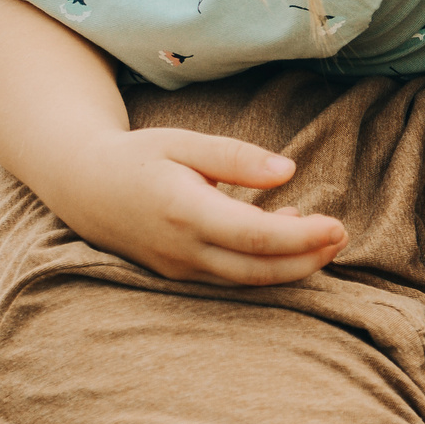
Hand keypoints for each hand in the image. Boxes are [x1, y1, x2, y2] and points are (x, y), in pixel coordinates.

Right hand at [50, 127, 348, 284]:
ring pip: (246, 280)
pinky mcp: (180, 274)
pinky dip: (265, 265)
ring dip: (292, 267)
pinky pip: (230, 278)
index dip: (300, 237)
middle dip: (307, 258)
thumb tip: (287, 171)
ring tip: (327, 241)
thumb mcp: (183, 142)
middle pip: (257, 269)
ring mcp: (179, 268)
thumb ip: (236, 157)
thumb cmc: (137, 157)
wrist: (82, 186)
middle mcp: (181, 249)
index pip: (253, 236)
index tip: (337, 226)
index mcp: (183, 211)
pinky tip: (286, 235)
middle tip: (342, 236)